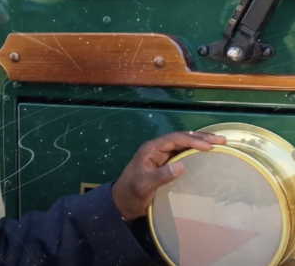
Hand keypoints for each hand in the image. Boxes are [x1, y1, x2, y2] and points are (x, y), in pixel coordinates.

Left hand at [111, 131, 225, 221]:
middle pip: (180, 139)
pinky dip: (195, 152)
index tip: (209, 147)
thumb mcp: (144, 186)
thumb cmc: (131, 193)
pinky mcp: (165, 165)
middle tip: (221, 140)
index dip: (192, 141)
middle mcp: (156, 150)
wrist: (122, 204)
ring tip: (219, 144)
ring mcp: (161, 157)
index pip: (174, 139)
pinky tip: (206, 156)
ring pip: (182, 145)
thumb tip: (182, 165)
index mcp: (150, 149)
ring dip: (199, 143)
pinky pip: (182, 154)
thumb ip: (160, 176)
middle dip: (200, 138)